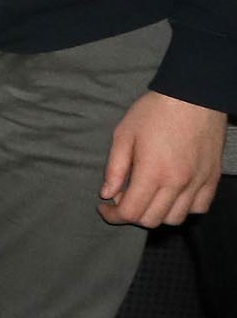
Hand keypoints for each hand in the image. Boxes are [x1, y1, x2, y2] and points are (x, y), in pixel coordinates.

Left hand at [98, 89, 228, 227]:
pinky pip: (199, 207)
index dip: (113, 215)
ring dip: (157, 214)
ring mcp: (198, 183)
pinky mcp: (212, 178)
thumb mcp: (124, 135)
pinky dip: (183, 208)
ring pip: (176, 218)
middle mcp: (178, 184)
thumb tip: (107, 194)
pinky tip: (171, 194)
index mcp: (153, 173)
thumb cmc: (155, 112)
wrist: (194, 97)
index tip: (105, 207)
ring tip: (147, 196)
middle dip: (132, 215)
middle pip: (152, 220)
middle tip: (123, 198)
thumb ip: (115, 168)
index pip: (131, 212)